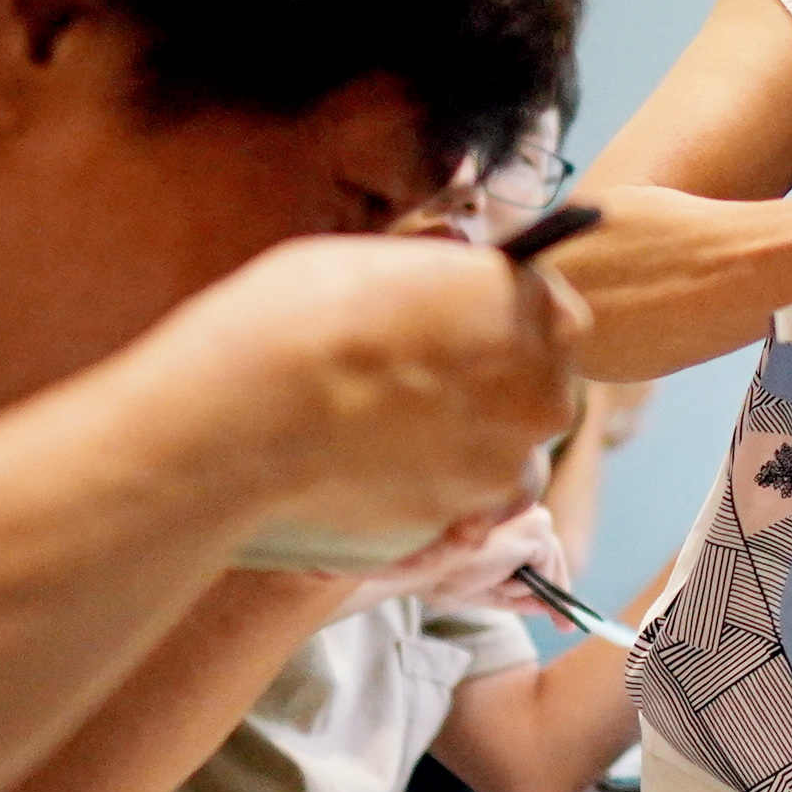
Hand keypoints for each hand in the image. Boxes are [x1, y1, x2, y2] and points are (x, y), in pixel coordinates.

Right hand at [156, 232, 583, 559]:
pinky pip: (454, 514)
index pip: (552, 317)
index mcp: (532, 313)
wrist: (239, 418)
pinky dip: (419, 503)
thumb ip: (438, 282)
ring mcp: (500, 469)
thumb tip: (444, 278)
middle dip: (489, 394)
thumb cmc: (295, 319)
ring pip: (499, 463)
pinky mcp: (456, 528)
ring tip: (374, 441)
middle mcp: (539, 394)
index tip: (463, 332)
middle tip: (410, 391)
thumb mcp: (378, 262)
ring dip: (457, 454)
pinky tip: (358, 482)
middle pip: (536, 395)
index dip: (503, 325)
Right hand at [338, 504, 569, 616]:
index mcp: (507, 520)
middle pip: (552, 559)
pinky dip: (520, 585)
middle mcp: (523, 510)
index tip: (565, 616)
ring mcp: (533, 517)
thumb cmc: (440, 576)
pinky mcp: (537, 529)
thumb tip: (545, 606)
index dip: (551, 584)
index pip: (539, 554)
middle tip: (568, 628)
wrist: (424, 568)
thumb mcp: (484, 591)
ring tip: (485, 579)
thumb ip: (516, 597)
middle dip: (558, 596)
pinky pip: (544, 572)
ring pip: (547, 568)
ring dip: (521, 588)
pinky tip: (493, 573)